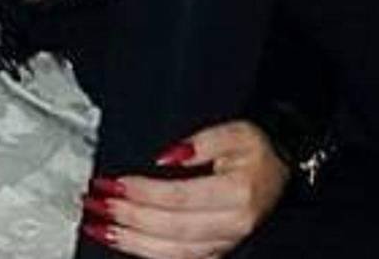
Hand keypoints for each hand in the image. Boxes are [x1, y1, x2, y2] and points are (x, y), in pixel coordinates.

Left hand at [81, 121, 289, 257]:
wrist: (283, 168)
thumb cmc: (256, 147)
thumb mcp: (234, 131)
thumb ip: (201, 142)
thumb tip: (165, 157)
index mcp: (236, 195)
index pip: (180, 198)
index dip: (144, 192)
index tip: (113, 182)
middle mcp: (231, 226)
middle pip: (170, 228)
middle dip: (127, 217)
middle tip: (95, 202)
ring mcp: (224, 244)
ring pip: (170, 252)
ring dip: (129, 240)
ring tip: (97, 226)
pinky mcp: (216, 252)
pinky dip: (145, 253)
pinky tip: (121, 241)